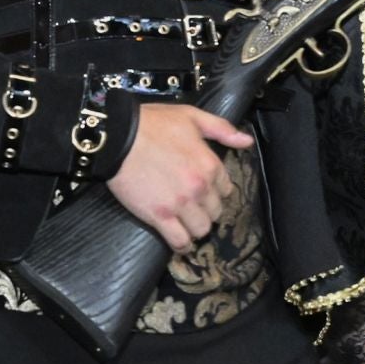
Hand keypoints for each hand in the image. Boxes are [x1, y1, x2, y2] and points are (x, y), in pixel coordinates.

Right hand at [107, 103, 253, 251]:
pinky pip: (179, 241)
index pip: (226, 190)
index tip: (206, 192)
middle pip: (215, 212)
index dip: (216, 192)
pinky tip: (180, 243)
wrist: (117, 137)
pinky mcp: (159, 217)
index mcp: (211, 165)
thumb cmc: (153, 124)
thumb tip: (247, 142)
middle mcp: (200, 187)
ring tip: (186, 224)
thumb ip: (222, 130)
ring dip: (196, 228)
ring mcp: (180, 204)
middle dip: (207, 211)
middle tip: (194, 208)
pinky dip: (182, 245)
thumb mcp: (193, 117)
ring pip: (201, 229)